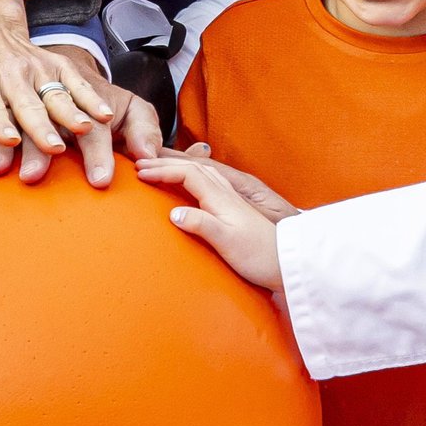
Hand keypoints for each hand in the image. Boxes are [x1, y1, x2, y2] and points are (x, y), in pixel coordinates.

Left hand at [0, 0, 160, 183]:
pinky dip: (92, 97)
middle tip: (53, 148)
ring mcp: (36, 68)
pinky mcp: (57, 65)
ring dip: (71, 113)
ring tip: (86, 131)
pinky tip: (106, 116)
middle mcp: (9, 73)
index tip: (8, 139)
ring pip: (56, 93)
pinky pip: (77, 81)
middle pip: (26, 104)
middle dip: (40, 126)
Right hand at [139, 152, 287, 293]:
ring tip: (158, 167)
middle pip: (193, 167)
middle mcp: (226, 194)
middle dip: (165, 163)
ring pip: (201, 171)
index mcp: (221, 198)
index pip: (188, 173)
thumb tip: (174, 214)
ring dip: (177, 166)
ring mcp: (231, 200)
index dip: (163, 171)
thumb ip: (201, 225)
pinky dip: (190, 175)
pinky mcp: (234, 208)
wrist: (285, 263)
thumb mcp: (227, 242)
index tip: (141, 173)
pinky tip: (188, 182)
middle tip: (140, 164)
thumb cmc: (259, 255)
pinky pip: (207, 181)